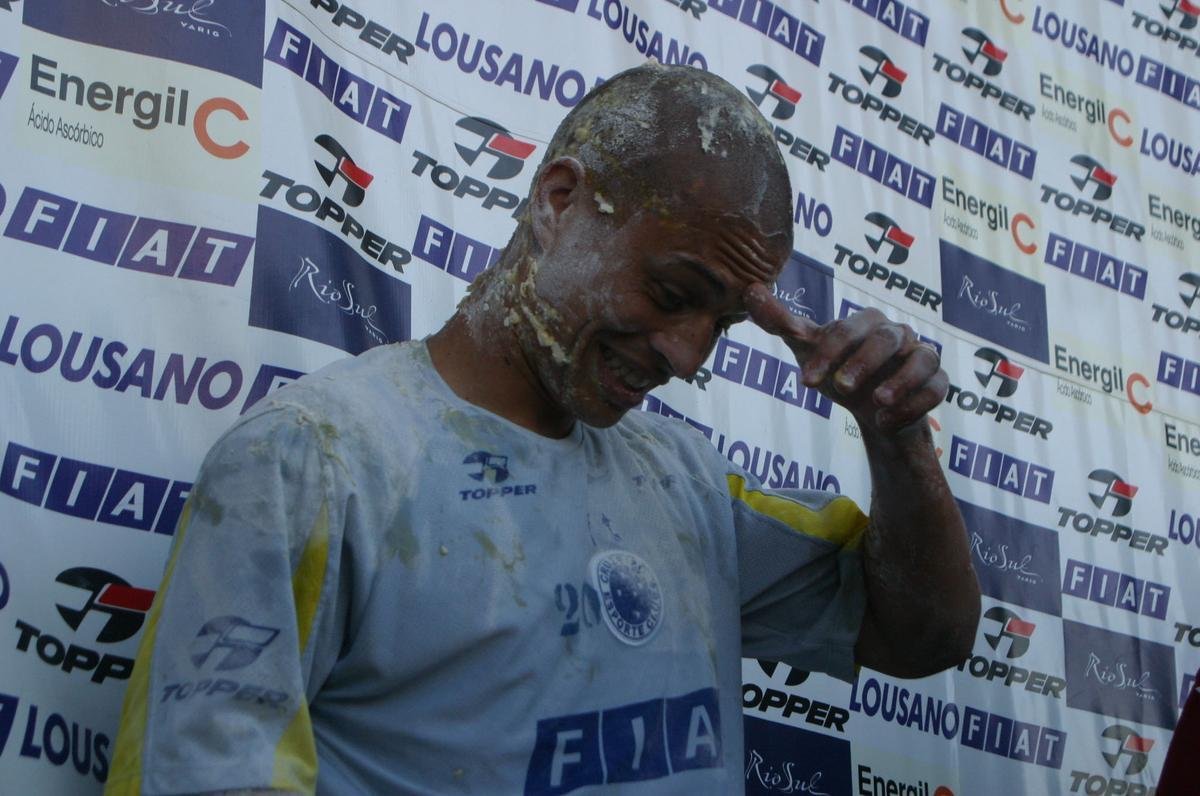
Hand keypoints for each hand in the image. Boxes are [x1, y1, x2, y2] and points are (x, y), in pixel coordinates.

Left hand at [744, 283, 945, 433]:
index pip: (848, 329)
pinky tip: (888, 420)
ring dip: (900, 381)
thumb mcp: (809, 351)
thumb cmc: (840, 373)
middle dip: (864, 362)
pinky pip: (937, 388)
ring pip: (923, 358)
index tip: (806, 382)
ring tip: (876, 403)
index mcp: (867, 323)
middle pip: (887, 338)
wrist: (873, 413)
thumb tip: (750, 291)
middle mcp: (898, 335)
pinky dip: (915, 404)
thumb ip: (781, 323)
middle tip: (841, 388)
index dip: (827, 353)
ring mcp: (922, 357)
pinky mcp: (937, 383)